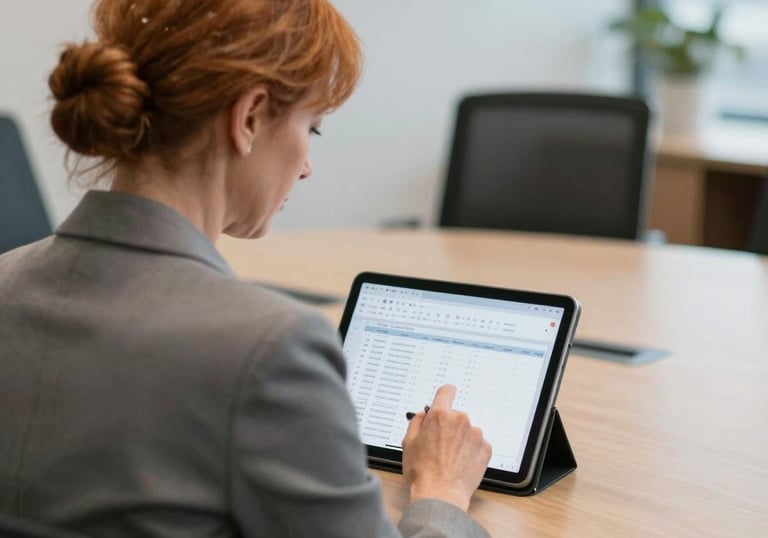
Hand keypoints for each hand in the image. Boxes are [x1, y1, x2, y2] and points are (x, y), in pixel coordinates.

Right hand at [401, 384, 491, 510]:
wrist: (441, 495)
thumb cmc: (422, 471)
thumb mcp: (408, 443)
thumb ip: (416, 422)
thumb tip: (423, 415)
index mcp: (440, 415)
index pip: (447, 391)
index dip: (445, 395)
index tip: (445, 399)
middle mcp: (460, 419)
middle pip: (456, 415)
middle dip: (449, 426)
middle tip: (440, 445)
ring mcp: (475, 434)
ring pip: (467, 431)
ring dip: (461, 439)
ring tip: (450, 459)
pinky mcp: (486, 448)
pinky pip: (477, 444)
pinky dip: (471, 451)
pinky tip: (460, 464)